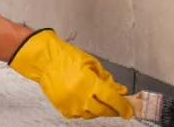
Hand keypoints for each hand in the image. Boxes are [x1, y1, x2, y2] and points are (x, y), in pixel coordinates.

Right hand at [9, 29, 133, 118]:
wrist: (44, 61)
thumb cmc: (68, 57)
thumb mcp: (92, 64)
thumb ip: (107, 79)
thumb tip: (120, 90)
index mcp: (90, 83)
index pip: (112, 99)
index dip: (123, 107)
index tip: (129, 111)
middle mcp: (81, 97)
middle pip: (103, 110)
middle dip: (112, 109)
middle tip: (117, 107)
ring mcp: (71, 105)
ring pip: (92, 114)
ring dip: (99, 109)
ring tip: (100, 101)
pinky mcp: (63, 109)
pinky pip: (79, 115)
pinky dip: (86, 110)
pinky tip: (86, 102)